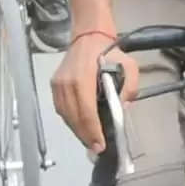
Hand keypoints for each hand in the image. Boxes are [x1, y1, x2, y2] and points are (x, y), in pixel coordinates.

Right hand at [50, 26, 120, 148]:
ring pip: (65, 115)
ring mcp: (57, 84)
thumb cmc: (109, 51)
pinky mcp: (54, 85)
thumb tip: (123, 108)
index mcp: (83, 77)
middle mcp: (66, 83)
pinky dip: (70, 120)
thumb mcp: (129, 65)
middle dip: (85, 135)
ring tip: (90, 141)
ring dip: (77, 130)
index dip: (93, 130)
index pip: (86, 110)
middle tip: (96, 149)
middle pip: (74, 116)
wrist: (88, 36)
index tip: (100, 145)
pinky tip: (80, 127)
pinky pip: (61, 108)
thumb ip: (129, 87)